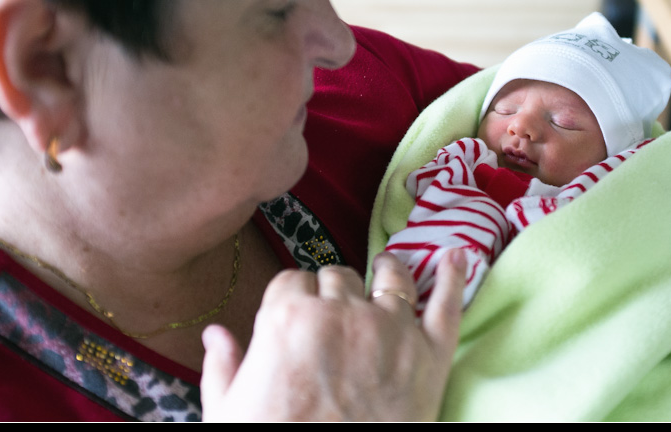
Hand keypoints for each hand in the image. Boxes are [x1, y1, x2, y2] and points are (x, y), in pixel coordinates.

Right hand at [200, 249, 467, 420]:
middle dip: (332, 292)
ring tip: (386, 271)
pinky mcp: (429, 356)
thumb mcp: (227, 413)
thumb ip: (221, 367)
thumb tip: (214, 335)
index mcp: (287, 318)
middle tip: (333, 317)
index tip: (295, 313)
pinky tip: (455, 256)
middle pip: (337, 277)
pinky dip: (452, 276)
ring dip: (386, 272)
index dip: (293, 298)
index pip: (292, 281)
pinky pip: (446, 303)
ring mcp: (389, 330)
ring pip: (390, 277)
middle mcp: (340, 312)